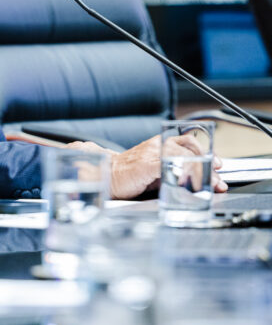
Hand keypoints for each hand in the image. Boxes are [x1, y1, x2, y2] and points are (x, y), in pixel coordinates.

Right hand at [66, 135, 227, 199]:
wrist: (106, 177)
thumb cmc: (130, 176)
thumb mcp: (156, 170)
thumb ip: (172, 169)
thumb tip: (194, 178)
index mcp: (159, 142)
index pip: (188, 141)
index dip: (205, 152)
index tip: (217, 165)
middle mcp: (157, 144)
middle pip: (190, 147)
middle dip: (208, 163)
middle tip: (218, 178)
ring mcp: (153, 153)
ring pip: (184, 156)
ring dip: (201, 171)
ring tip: (210, 184)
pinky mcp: (148, 164)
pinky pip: (171, 164)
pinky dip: (184, 172)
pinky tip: (192, 182)